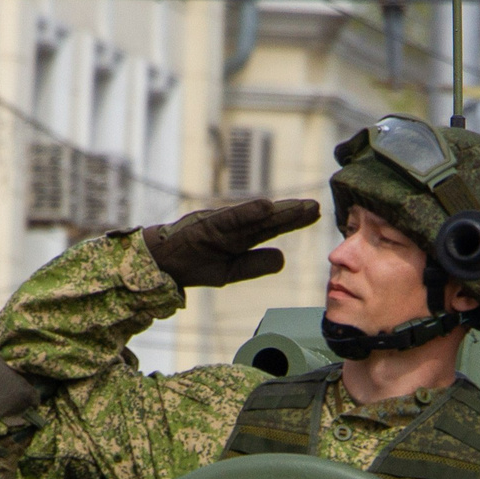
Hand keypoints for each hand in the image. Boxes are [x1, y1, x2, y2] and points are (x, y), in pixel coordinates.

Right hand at [143, 197, 320, 287]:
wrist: (163, 263)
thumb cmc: (195, 264)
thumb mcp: (231, 272)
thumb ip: (255, 265)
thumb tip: (282, 258)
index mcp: (242, 238)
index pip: (273, 227)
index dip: (294, 220)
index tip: (315, 213)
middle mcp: (235, 228)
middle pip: (269, 219)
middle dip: (293, 213)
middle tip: (316, 206)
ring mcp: (222, 225)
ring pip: (255, 218)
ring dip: (278, 211)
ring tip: (301, 207)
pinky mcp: (207, 226)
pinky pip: (231, 218)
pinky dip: (248, 212)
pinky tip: (267, 206)